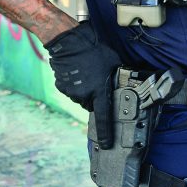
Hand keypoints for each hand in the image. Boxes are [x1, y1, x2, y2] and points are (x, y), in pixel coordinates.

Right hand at [43, 22, 121, 148]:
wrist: (71, 42)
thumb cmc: (96, 51)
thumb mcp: (114, 64)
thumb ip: (117, 79)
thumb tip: (124, 86)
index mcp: (99, 91)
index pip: (104, 117)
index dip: (106, 133)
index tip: (107, 144)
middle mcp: (84, 95)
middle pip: (92, 104)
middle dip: (95, 98)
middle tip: (98, 82)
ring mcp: (71, 91)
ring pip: (81, 97)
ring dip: (85, 90)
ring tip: (87, 73)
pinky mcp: (61, 86)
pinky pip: (71, 90)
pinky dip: (75, 85)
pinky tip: (77, 72)